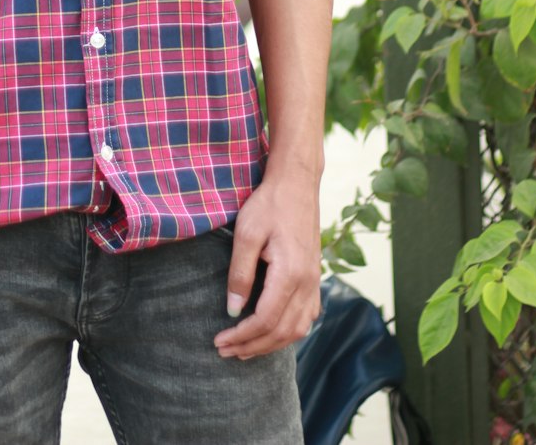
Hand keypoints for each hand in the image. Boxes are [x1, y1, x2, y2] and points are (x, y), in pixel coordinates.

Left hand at [213, 172, 321, 360]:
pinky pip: (307, 317)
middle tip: (226, 351)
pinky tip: (273, 333)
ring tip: (245, 349)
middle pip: (282, 332)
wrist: (297, 183)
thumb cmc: (269, 204)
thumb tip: (233, 310)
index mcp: (290, 273)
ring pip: (298, 329)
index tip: (219, 341)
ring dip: (272, 344)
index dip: (241, 336)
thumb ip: (240, 273)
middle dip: (253, 347)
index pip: (265, 320)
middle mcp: (308, 283)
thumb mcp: (246, 233)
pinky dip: (289, 332)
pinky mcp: (315, 277)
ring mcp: (315, 282)